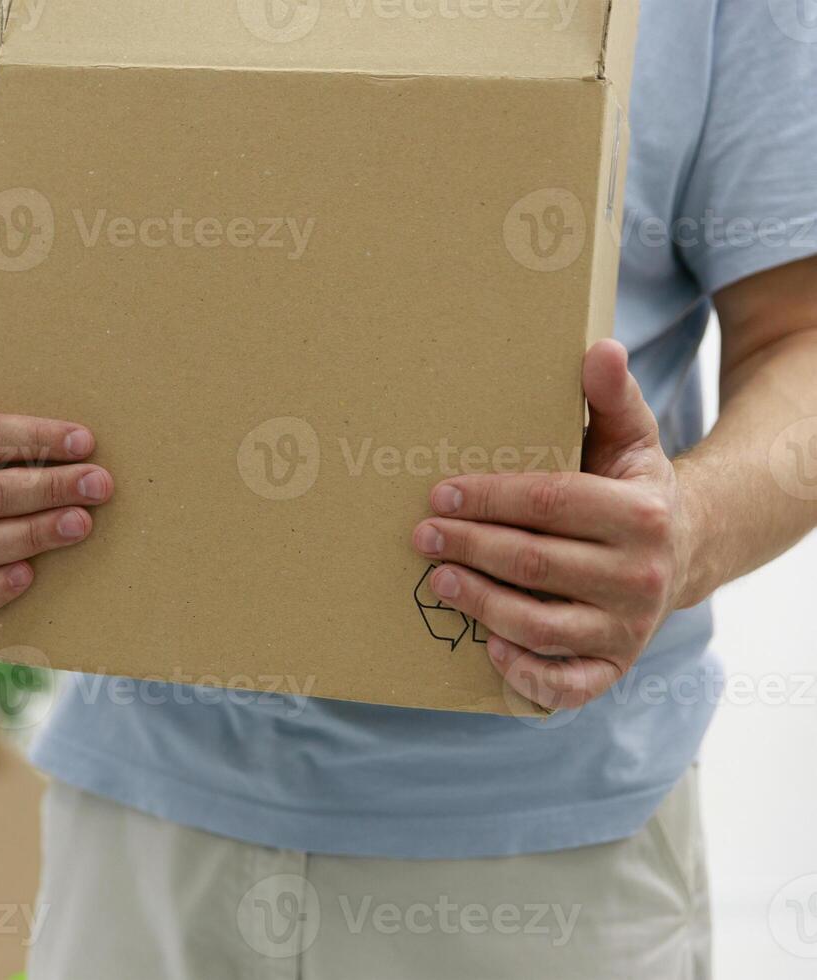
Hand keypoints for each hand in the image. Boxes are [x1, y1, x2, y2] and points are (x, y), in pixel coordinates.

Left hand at [410, 340, 696, 710]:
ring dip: (480, 604)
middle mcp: (641, 576)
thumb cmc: (631, 489)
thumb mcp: (629, 438)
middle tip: (421, 535)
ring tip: (438, 580)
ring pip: (541, 624)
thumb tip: (599, 348)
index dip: (490, 498)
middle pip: (536, 563)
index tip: (439, 492)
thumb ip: (611, 398)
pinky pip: (567, 684)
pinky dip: (526, 674)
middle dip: (470, 547)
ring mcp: (627, 628)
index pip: (552, 502)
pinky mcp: (614, 667)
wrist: (682, 551)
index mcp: (643, 515)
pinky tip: (489, 648)